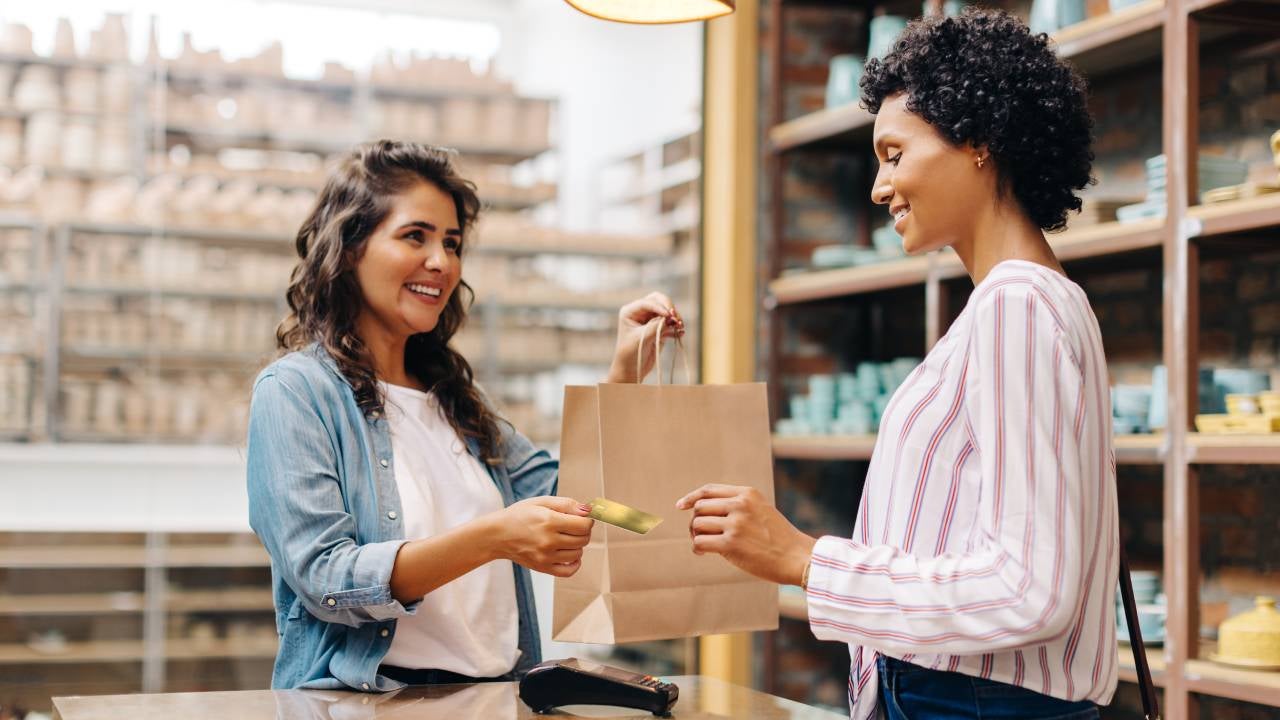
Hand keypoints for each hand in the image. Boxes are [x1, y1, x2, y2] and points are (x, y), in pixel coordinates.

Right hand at [490, 496, 594, 577]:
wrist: (497, 535)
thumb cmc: (519, 515)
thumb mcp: (540, 502)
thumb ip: (566, 504)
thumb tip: (588, 510)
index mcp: (549, 521)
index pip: (583, 525)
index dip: (587, 521)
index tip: (582, 518)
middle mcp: (548, 541)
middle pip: (583, 539)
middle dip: (584, 531)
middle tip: (575, 526)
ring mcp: (546, 557)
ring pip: (578, 554)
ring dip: (578, 545)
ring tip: (568, 538)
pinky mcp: (542, 568)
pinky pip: (568, 571)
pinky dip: (575, 564)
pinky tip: (571, 555)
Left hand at [606, 292, 684, 383]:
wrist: (631, 369)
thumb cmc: (629, 354)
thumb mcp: (641, 339)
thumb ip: (655, 327)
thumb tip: (670, 318)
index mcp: (630, 311)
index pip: (647, 302)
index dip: (659, 307)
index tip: (669, 315)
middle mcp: (640, 312)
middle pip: (658, 300)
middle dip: (669, 308)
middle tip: (676, 318)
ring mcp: (650, 319)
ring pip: (666, 311)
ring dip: (675, 318)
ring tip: (680, 327)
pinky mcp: (658, 328)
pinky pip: (670, 323)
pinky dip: (675, 327)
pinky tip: (680, 333)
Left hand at [675, 484, 816, 586]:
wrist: (797, 557)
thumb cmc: (778, 538)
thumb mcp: (761, 510)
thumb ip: (738, 506)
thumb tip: (702, 512)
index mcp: (747, 493)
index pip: (710, 490)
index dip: (692, 497)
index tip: (680, 506)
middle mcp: (740, 505)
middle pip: (700, 508)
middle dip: (695, 522)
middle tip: (698, 534)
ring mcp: (736, 524)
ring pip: (698, 524)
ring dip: (696, 536)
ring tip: (703, 545)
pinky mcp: (731, 544)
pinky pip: (700, 542)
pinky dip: (697, 548)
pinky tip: (702, 552)